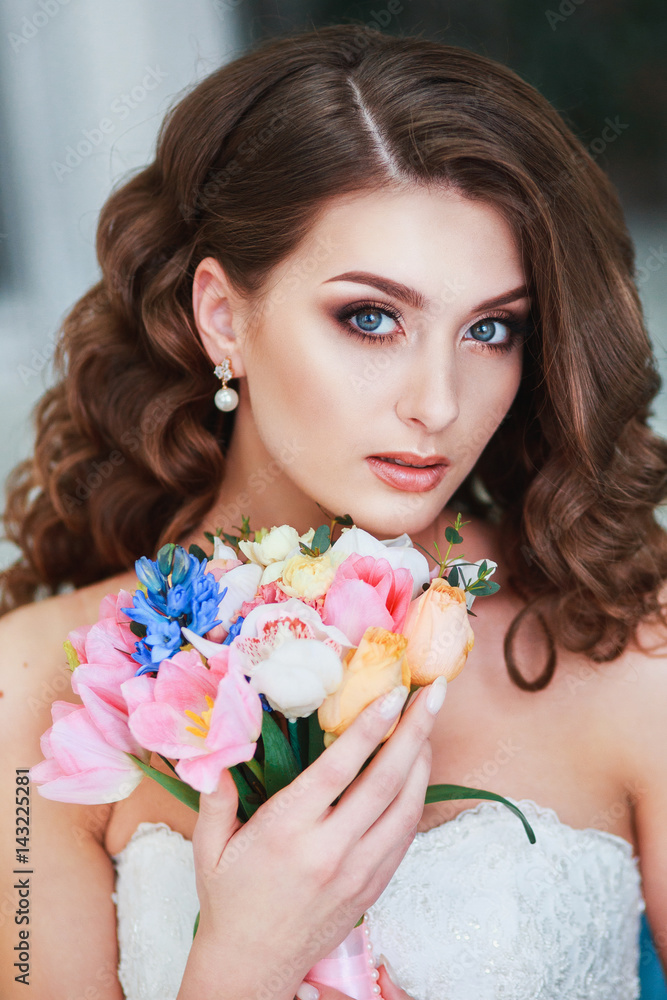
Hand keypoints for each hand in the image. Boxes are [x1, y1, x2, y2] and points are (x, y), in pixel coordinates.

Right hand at [183, 678, 445, 999]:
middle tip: (433, 693)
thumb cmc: (228, 900)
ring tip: (427, 723)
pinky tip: (416, 772)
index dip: (368, 728)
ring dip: (422, 761)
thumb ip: (216, 797)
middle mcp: (330, 850)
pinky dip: (416, 799)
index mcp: (287, 831)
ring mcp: (358, 872)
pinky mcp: (372, 887)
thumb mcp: (209, 848)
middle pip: (385, 781)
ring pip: (405, 808)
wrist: (253, 967)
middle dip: (413, 731)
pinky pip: (404, 836)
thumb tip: (217, 750)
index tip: (391, 693)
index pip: (338, 769)